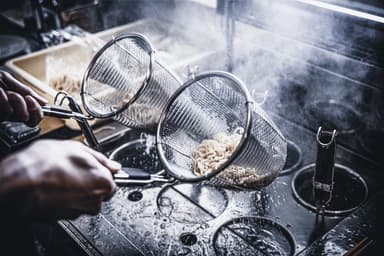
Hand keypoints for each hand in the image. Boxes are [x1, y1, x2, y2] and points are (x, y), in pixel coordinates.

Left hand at [0, 70, 47, 125]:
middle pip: (29, 120)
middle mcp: (11, 113)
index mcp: (17, 106)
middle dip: (30, 106)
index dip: (39, 113)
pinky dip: (4, 98)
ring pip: (19, 116)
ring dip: (16, 100)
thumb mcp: (10, 80)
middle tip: (25, 96)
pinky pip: (7, 112)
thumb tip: (44, 102)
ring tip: (7, 91)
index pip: (34, 118)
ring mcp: (4, 115)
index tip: (39, 103)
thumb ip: (27, 92)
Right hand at [0, 140, 120, 219]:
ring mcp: (77, 211)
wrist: (17, 182)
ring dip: (75, 192)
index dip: (101, 173)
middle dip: (89, 184)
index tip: (93, 169)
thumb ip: (100, 158)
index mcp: (103, 182)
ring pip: (83, 201)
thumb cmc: (44, 164)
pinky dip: (63, 200)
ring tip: (60, 178)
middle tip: (73, 172)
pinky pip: (68, 208)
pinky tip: (53, 188)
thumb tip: (113, 165)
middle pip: (99, 193)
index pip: (113, 181)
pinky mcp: (62, 218)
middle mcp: (94, 201)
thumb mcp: (76, 148)